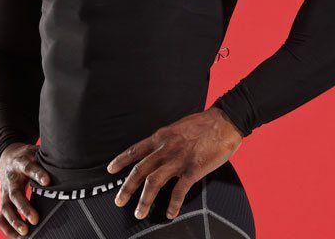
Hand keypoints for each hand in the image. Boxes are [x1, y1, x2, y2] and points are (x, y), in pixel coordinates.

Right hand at [0, 143, 49, 237]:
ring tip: (25, 232)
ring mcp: (4, 192)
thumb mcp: (36, 152)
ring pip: (5, 208)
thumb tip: (72, 158)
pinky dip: (7, 229)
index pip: (28, 168)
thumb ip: (49, 157)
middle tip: (35, 219)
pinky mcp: (2, 201)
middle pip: (15, 194)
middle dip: (24, 208)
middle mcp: (11, 179)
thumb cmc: (28, 157)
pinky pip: (0, 217)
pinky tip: (17, 237)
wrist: (7, 157)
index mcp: (20, 163)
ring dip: (14, 221)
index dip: (37, 174)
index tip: (47, 182)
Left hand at [107, 107, 242, 219]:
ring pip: (154, 182)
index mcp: (161, 137)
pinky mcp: (193, 169)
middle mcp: (165, 148)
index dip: (121, 160)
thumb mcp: (176, 128)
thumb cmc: (202, 124)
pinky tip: (170, 213)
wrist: (224, 122)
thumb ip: (165, 140)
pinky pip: (179, 190)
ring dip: (144, 199)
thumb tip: (157, 150)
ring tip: (139, 213)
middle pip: (140, 170)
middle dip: (126, 187)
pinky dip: (173, 204)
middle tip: (118, 201)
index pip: (135, 150)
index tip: (110, 170)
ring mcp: (178, 159)